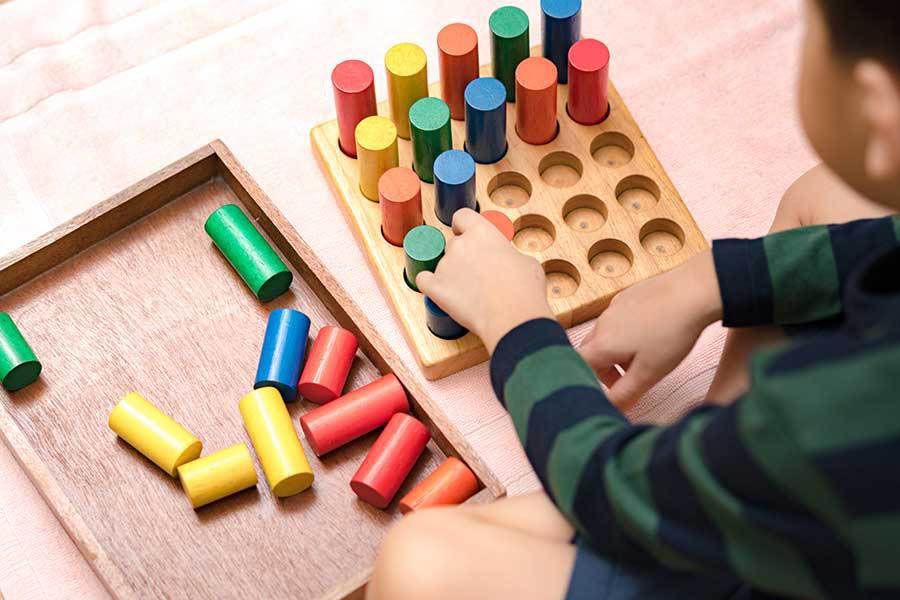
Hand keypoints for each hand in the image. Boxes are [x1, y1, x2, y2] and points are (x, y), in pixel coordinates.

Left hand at [416, 209, 552, 352]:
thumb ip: (506, 254)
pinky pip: (424, 280)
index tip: (466, 233)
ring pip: (443, 265)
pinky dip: (430, 285)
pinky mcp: (436, 288)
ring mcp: (445, 265)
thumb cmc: (523, 289)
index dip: (464, 226)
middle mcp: (459, 245)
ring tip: (471, 294)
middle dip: (463, 256)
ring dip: (452, 274)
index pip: (462, 216)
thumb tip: (504, 260)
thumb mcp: (524, 261)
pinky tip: (441, 291)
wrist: (512, 316)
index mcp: (482, 232)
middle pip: (454, 244)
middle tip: (478, 274)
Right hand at [578, 251, 722, 409]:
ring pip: (605, 335)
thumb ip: (625, 395)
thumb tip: (609, 409)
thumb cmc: (672, 334)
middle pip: (590, 351)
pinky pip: (618, 318)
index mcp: (602, 345)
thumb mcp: (649, 373)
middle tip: (628, 379)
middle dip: (604, 369)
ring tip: (645, 357)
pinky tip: (652, 333)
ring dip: (616, 351)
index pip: (579, 367)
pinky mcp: (628, 295)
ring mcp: (614, 306)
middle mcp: (602, 323)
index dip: (588, 382)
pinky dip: (627, 331)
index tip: (608, 390)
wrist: (692, 290)